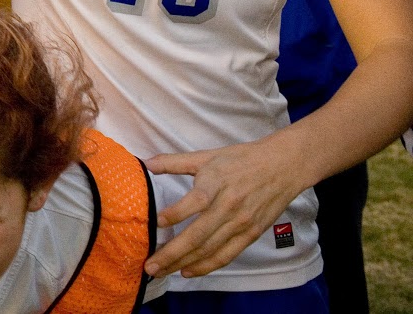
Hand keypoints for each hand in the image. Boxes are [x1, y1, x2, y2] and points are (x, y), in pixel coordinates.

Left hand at [144, 139, 306, 278]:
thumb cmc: (241, 160)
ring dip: (184, 263)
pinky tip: (187, 271)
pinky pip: (227, 255)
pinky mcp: (251, 235)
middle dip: (171, 253)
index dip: (174, 215)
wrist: (283, 167)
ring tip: (161, 272)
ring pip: (209, 249)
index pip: (194, 203)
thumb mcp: (206, 156)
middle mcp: (229, 207)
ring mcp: (241, 224)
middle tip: (149, 266)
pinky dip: (207, 266)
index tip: (154, 225)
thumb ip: (175, 162)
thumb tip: (146, 163)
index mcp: (216, 184)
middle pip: (198, 235)